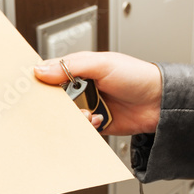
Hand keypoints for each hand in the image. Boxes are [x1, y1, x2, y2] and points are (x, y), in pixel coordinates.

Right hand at [35, 51, 161, 134]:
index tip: (32, 88)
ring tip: (86, 112)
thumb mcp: (102, 64)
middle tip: (61, 104)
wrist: (160, 102)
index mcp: (80, 69)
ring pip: (66, 116)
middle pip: (55, 98)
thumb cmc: (137, 76)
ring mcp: (88, 106)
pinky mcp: (96, 124)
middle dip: (56, 103)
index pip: (51, 73)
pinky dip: (85, 127)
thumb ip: (70, 66)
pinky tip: (97, 120)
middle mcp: (82, 87)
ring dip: (73, 116)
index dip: (40, 80)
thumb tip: (41, 69)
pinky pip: (80, 130)